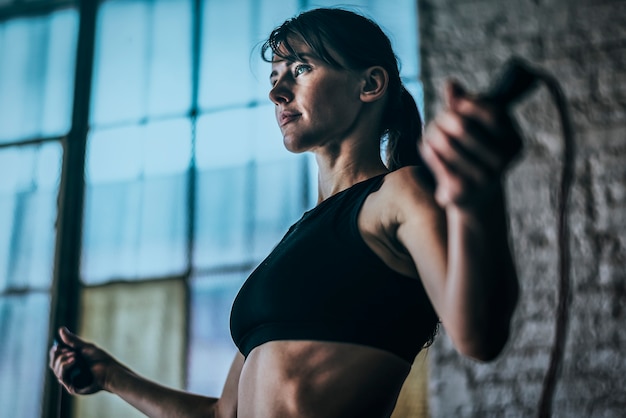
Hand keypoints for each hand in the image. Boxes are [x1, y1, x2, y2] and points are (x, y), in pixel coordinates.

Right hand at [49, 327, 118, 394]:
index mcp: (71, 361)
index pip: (56, 356)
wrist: (109, 371)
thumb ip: (72, 341)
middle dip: (58, 355)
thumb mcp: (85, 347)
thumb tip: (61, 329)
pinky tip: (73, 361)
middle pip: (53, 363)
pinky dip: (65, 367)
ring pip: (56, 369)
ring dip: (62, 360)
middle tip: (69, 351)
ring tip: (75, 356)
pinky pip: (61, 376)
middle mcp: (69, 371)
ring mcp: (70, 379)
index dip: (55, 351)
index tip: (58, 345)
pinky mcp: (71, 387)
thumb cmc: (100, 359)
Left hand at [419, 80, 521, 209]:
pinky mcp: (462, 190)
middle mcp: (503, 161)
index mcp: (514, 142)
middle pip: (462, 126)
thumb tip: (451, 84)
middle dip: (444, 119)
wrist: (476, 198)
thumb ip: (466, 106)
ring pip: (446, 143)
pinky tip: (426, 146)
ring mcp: (483, 177)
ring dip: (432, 134)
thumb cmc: (477, 156)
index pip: (492, 113)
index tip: (455, 104)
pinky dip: (428, 150)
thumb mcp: (480, 130)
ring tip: (429, 133)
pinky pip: (437, 160)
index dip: (469, 103)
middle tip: (435, 121)